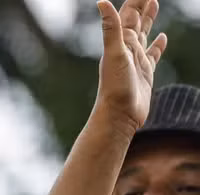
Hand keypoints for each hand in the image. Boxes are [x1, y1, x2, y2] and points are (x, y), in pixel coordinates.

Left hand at [95, 0, 167, 133]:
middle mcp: (127, 49)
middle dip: (142, 3)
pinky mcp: (146, 72)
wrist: (119, 115)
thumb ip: (110, 28)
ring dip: (149, 19)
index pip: (129, 13)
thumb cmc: (114, 87)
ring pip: (144, 33)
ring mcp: (136, 60)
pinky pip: (154, 54)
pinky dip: (158, 45)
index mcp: (120, 41)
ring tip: (154, 3)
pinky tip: (162, 38)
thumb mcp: (114, 53)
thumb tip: (101, 2)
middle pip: (136, 20)